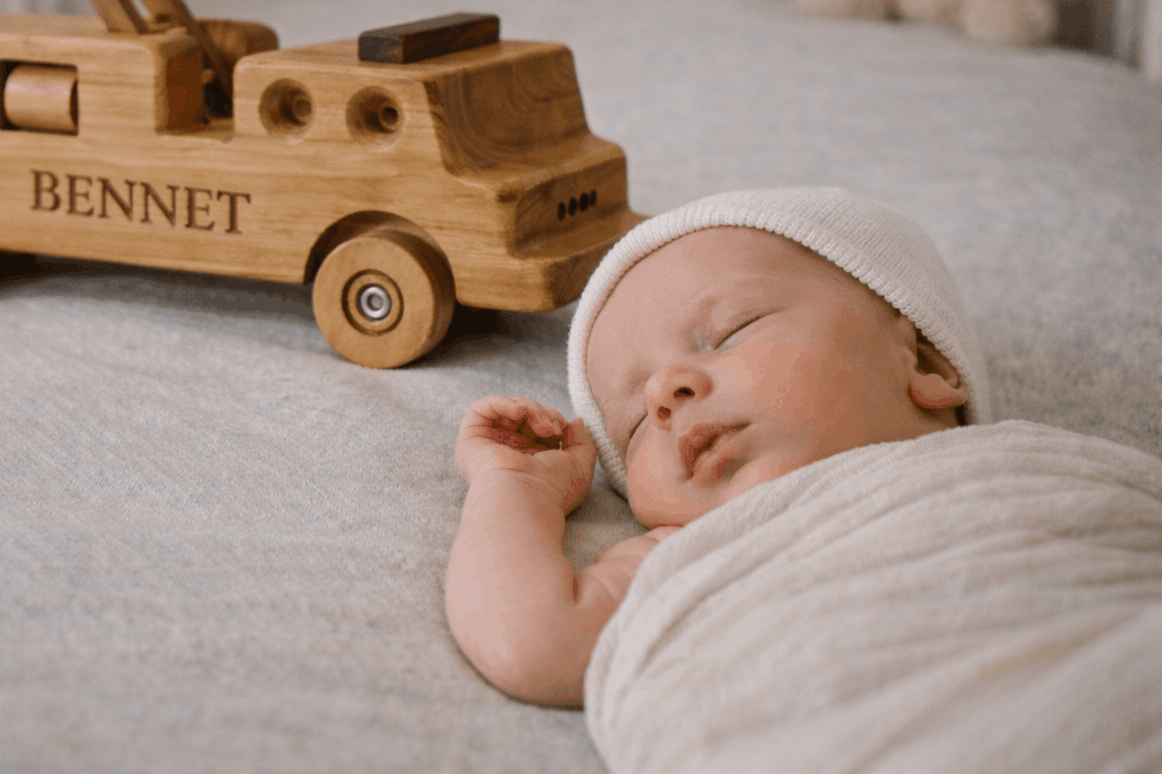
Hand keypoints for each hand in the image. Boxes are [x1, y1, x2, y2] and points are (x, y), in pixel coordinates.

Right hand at [456, 395, 595, 514]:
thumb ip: (582, 441)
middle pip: (524, 414)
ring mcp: (490, 445)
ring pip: (506, 409)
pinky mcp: (471, 440)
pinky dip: (503, 402)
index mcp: (531, 459)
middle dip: (543, 413)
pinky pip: (481, 409)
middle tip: (552, 428)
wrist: (526, 499)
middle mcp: (509, 452)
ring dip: (528, 407)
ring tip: (539, 423)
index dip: (553, 418)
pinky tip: (519, 412)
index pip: (539, 425)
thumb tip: (575, 422)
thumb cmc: (553, 491)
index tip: (563, 429)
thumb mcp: (580, 466)